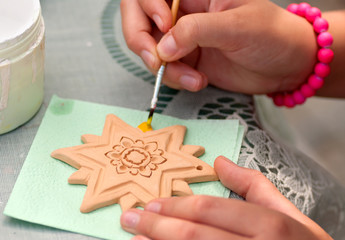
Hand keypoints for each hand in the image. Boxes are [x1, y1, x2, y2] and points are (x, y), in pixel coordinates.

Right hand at [120, 0, 316, 93]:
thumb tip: (163, 46)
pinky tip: (197, 82)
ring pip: (150, 48)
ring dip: (164, 68)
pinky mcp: (186, 59)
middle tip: (156, 61)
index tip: (165, 26)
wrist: (285, 67)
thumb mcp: (237, 26)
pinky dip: (175, 79)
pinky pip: (164, 69)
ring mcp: (182, 37)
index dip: (147, 6)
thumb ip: (197, 31)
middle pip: (139, 18)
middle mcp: (184, 11)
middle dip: (141, 41)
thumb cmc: (271, 35)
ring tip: (192, 79)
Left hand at [120, 156, 331, 239]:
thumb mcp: (286, 212)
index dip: (175, 206)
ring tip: (135, 238)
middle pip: (192, 235)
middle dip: (155, 225)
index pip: (208, 210)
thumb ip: (253, 185)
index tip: (151, 202)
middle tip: (130, 217)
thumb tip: (221, 161)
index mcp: (268, 224)